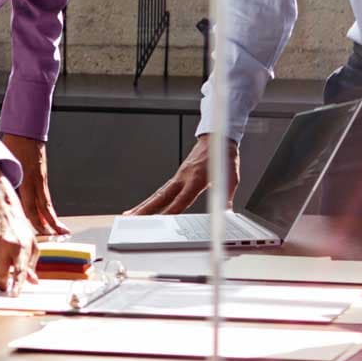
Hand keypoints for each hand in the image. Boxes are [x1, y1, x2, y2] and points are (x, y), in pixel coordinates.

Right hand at [0, 166, 39, 292]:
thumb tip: (33, 282)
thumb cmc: (19, 226)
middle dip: (1, 288)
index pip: (20, 272)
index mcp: (22, 247)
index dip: (16, 287)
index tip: (13, 298)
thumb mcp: (31, 243)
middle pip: (1, 277)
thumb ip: (32, 264)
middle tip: (2, 291)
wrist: (1, 207)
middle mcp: (6, 246)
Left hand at [4, 134, 68, 235]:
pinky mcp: (43, 177)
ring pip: (47, 203)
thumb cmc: (14, 145)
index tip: (33, 233)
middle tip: (54, 237)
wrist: (27, 131)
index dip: (31, 221)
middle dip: (48, 224)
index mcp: (25, 179)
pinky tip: (50, 216)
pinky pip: (46, 196)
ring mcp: (41, 180)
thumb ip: (6, 182)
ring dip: (53, 219)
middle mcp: (35, 182)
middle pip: (42, 208)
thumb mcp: (6, 164)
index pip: (28, 206)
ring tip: (60, 231)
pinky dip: (49, 208)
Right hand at [126, 134, 240, 214]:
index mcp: (196, 179)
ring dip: (143, 206)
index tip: (159, 223)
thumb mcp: (231, 177)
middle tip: (131, 219)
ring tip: (130, 216)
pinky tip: (145, 207)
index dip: (170, 212)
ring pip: (158, 194)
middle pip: (161, 197)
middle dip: (145, 209)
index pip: (181, 200)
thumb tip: (227, 213)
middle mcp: (183, 178)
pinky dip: (152, 200)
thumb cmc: (223, 155)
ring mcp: (178, 177)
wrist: (216, 138)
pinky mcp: (178, 177)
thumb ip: (227, 196)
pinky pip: (162, 191)